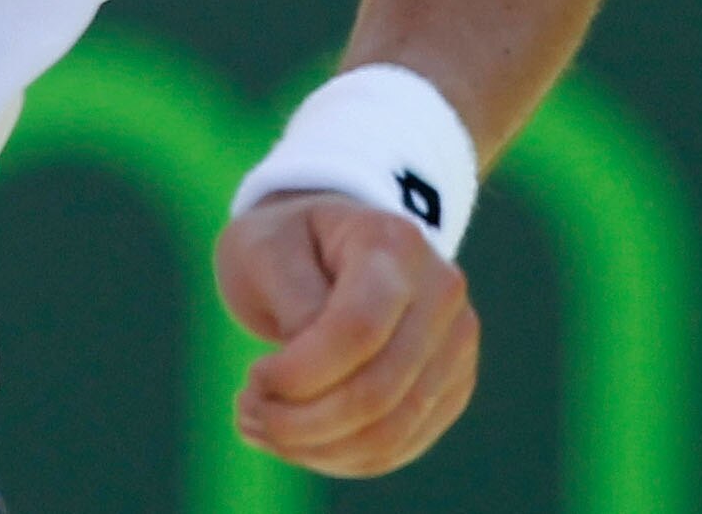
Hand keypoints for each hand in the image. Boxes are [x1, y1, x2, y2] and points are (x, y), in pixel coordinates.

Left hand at [213, 192, 481, 475]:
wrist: (329, 247)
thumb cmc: (288, 242)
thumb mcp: (266, 248)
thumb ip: (292, 302)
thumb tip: (311, 376)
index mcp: (395, 243)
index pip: (358, 330)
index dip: (300, 374)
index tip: (252, 378)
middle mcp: (442, 293)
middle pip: (378, 390)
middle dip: (300, 422)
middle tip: (247, 412)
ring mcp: (454, 345)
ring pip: (390, 432)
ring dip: (315, 449)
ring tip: (261, 428)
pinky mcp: (450, 388)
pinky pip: (397, 448)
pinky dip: (338, 458)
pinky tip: (294, 441)